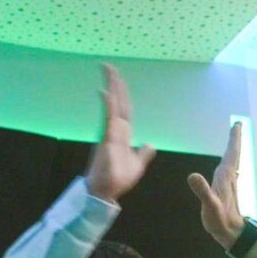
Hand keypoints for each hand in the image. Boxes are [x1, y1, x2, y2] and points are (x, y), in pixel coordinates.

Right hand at [85, 65, 155, 202]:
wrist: (107, 192)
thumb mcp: (137, 165)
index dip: (122, 93)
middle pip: (118, 102)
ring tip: (107, 70)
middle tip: (108, 65)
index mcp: (123, 134)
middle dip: (115, 83)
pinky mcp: (106, 140)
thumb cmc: (119, 179)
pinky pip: (108, 119)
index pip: (124, 108)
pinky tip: (105, 93)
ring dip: (111, 88)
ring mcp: (110, 133)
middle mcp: (116, 129)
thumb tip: (150, 144)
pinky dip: (108, 106)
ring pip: (113, 106)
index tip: (117, 78)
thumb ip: (143, 154)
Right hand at [186, 122, 245, 247]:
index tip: (238, 124)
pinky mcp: (226, 190)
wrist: (232, 235)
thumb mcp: (209, 205)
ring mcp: (229, 184)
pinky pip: (228, 170)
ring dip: (232, 150)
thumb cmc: (220, 220)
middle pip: (233, 154)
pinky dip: (227, 162)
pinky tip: (225, 165)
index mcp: (225, 176)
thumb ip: (202, 191)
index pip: (231, 153)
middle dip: (234, 140)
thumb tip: (192, 175)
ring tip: (232, 140)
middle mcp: (229, 177)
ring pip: (232, 162)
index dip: (234, 139)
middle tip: (237, 125)